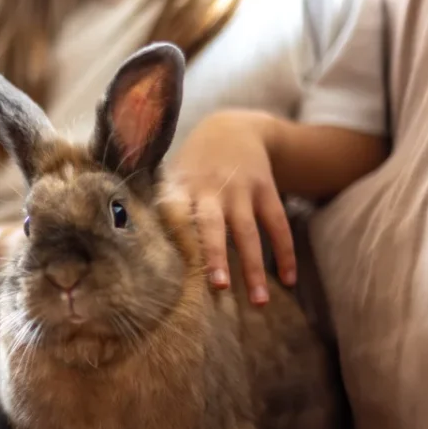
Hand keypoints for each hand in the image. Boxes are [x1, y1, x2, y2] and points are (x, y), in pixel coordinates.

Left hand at [165, 110, 295, 305]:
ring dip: (253, 267)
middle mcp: (211, 189)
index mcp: (182, 189)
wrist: (233, 126)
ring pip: (249, 232)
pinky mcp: (266, 190)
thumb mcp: (172, 177)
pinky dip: (285, 253)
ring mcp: (241, 189)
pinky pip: (277, 224)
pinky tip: (288, 281)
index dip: (176, 239)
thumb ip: (162, 210)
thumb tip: (138, 252)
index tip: (171, 269)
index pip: (176, 217)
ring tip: (259, 302)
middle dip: (216, 256)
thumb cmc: (193, 165)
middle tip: (219, 288)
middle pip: (213, 226)